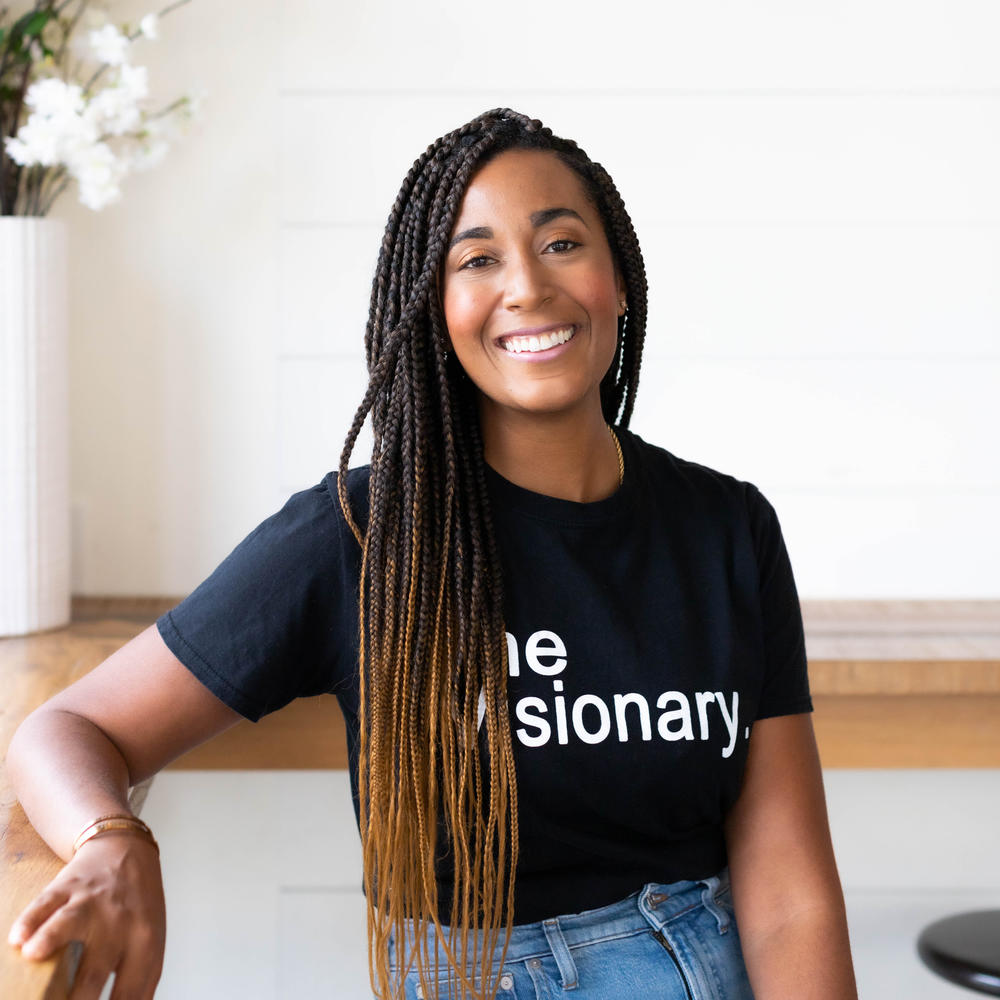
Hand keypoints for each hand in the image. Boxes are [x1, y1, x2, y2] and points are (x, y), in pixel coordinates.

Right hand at [7, 833, 165, 999]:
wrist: (127, 848)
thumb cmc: (137, 905)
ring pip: (71, 922)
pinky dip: (32, 919)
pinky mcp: (68, 885)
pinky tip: (18, 937)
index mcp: (145, 942)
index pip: (131, 992)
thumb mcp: (150, 940)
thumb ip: (138, 980)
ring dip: (51, 940)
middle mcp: (120, 924)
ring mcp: (93, 902)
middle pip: (96, 970)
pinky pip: (47, 902)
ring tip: (35, 955)